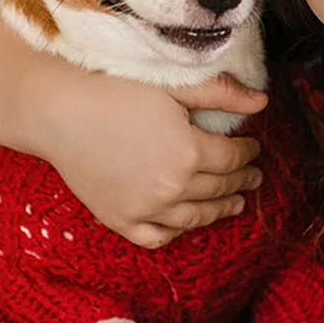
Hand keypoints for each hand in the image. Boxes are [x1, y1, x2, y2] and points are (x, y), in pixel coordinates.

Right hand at [28, 68, 267, 248]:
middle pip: (218, 188)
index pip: (232, 157)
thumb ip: (222, 94)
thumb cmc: (117, 89)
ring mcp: (144, 209)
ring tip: (235, 203)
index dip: (248, 152)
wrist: (60, 111)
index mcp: (189, 151)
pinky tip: (187, 222)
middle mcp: (171, 187)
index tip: (256, 147)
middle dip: (241, 180)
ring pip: (194, 217)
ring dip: (219, 210)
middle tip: (254, 176)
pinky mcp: (119, 219)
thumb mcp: (175, 85)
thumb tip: (263, 102)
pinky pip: (157, 237)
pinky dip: (176, 232)